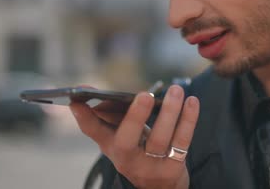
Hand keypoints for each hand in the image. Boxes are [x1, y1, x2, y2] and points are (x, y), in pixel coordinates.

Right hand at [70, 85, 199, 188]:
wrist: (159, 186)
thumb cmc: (138, 151)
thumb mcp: (120, 138)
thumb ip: (108, 117)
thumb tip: (94, 96)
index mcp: (112, 148)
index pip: (94, 132)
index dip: (84, 117)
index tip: (76, 100)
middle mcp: (128, 160)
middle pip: (128, 140)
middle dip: (135, 116)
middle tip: (144, 94)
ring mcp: (151, 166)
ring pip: (160, 139)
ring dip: (170, 112)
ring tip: (176, 90)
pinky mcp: (174, 168)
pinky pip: (183, 141)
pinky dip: (188, 120)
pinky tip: (192, 102)